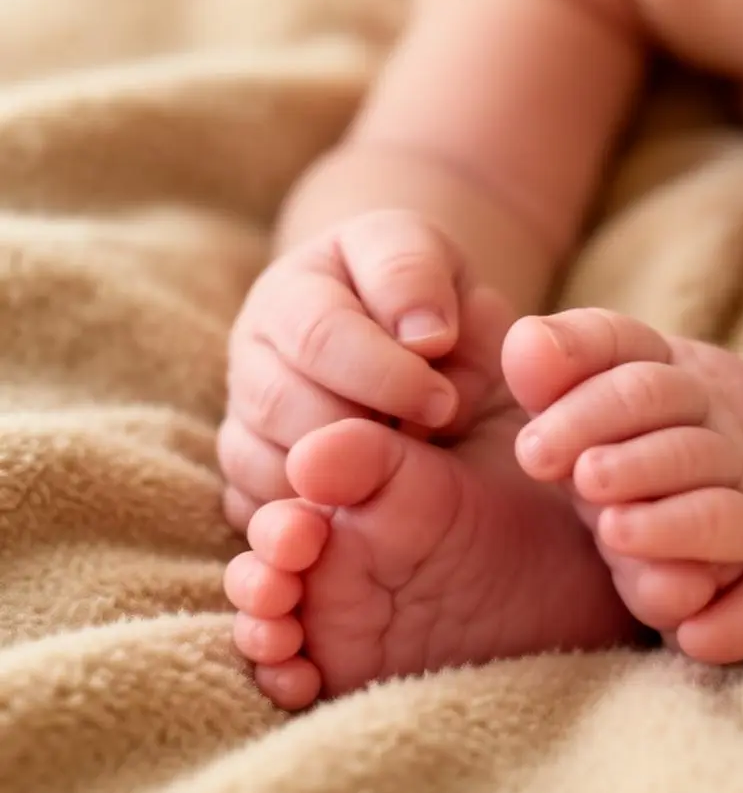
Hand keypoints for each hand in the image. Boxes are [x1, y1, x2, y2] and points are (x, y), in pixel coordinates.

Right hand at [218, 210, 493, 529]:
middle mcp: (258, 339)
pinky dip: (304, 516)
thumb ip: (421, 285)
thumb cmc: (445, 318)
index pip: (320, 335)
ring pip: (256, 459)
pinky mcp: (245, 466)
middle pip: (276, 403)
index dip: (385, 377)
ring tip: (392, 469)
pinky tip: (358, 504)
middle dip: (355, 433)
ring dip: (330, 479)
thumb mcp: (448, 277)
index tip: (442, 403)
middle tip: (420, 441)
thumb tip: (420, 337)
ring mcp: (244, 404)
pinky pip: (250, 505)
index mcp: (305, 280)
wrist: (440, 368)